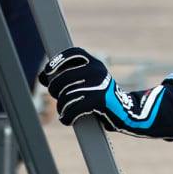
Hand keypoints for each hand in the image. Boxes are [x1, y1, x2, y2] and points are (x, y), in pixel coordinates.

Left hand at [40, 51, 172, 136]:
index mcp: (95, 63)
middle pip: (62, 78)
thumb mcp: (90, 82)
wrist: (129, 113)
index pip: (72, 54)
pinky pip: (73, 108)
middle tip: (58, 98)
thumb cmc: (103, 99)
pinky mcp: (99, 100)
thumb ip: (71, 77)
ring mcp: (98, 85)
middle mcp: (97, 71)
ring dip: (62, 107)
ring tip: (64, 112)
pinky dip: (67, 116)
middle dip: (55, 91)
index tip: (47, 73)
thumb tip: (43, 77)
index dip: (56, 62)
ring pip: (66, 96)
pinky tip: (66, 120)